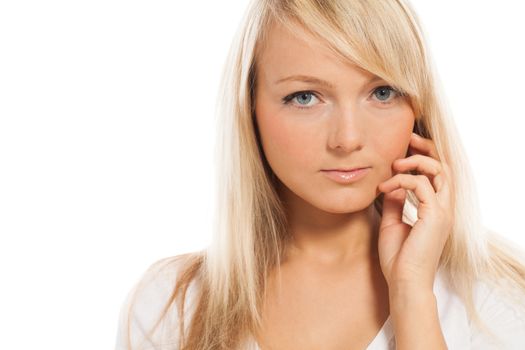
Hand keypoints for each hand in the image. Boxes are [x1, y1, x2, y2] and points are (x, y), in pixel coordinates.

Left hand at [376, 132, 453, 290]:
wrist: (403, 281)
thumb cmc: (398, 257)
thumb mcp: (392, 222)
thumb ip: (395, 202)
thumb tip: (390, 185)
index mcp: (435, 210)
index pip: (437, 175)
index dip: (424, 157)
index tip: (404, 148)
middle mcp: (443, 208)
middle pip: (443, 167)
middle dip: (426, 149)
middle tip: (408, 139)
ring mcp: (441, 212)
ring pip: (439, 171)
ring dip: (416, 162)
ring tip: (395, 164)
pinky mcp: (434, 216)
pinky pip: (421, 185)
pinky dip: (401, 180)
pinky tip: (384, 187)